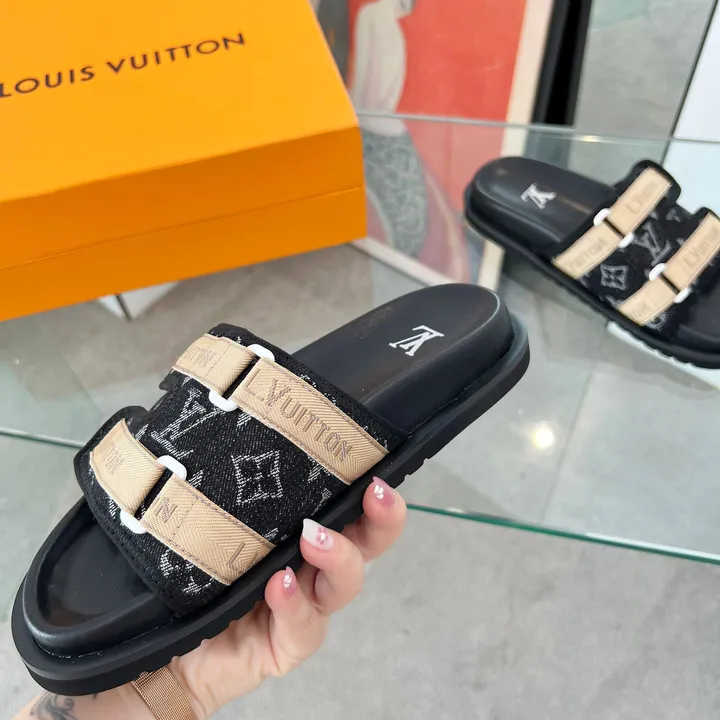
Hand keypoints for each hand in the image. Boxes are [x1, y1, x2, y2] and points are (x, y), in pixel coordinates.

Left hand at [172, 478, 405, 718]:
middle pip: (365, 544)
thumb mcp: (209, 526)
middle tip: (374, 495)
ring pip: (343, 584)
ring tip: (313, 538)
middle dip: (381, 520)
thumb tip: (232, 435)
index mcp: (298, 533)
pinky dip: (294, 604)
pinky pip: (302, 627)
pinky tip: (280, 585)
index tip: (375, 470)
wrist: (156, 652)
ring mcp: (303, 608)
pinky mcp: (286, 645)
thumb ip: (228, 496)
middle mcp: (310, 568)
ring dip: (338, 556)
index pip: (345, 508)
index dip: (369, 491)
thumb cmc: (187, 578)